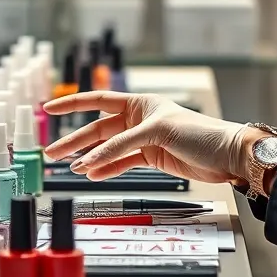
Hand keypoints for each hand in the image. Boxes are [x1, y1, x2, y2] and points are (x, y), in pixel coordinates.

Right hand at [44, 91, 261, 183]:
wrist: (227, 156)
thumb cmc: (200, 132)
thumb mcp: (157, 132)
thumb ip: (121, 145)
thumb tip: (91, 160)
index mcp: (139, 102)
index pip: (97, 101)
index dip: (72, 104)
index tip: (49, 107)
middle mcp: (138, 119)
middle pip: (98, 129)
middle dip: (75, 141)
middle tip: (53, 153)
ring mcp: (143, 140)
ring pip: (108, 148)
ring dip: (90, 158)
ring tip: (71, 169)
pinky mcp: (151, 158)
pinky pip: (122, 163)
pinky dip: (107, 169)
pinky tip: (93, 175)